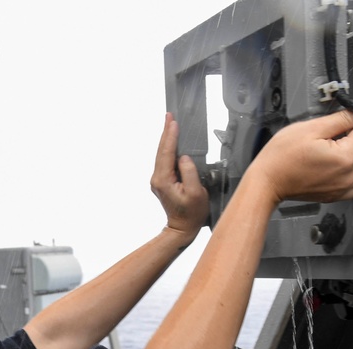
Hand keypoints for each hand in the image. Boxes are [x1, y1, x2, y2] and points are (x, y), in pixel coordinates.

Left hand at [150, 113, 210, 247]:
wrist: (182, 228)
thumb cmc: (191, 214)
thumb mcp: (195, 192)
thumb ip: (189, 172)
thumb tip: (184, 158)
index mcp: (163, 180)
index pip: (166, 152)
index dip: (170, 136)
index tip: (173, 122)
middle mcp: (157, 179)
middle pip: (161, 151)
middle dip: (166, 132)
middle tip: (169, 116)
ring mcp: (158, 181)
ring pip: (161, 155)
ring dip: (166, 139)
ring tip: (170, 124)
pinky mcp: (162, 182)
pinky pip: (164, 161)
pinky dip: (168, 149)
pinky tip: (171, 142)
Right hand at [249, 110, 352, 204]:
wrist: (268, 181)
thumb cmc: (282, 157)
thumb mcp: (313, 127)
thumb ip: (342, 118)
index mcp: (345, 158)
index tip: (346, 119)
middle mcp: (348, 177)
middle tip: (344, 131)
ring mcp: (343, 190)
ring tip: (348, 145)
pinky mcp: (337, 196)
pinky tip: (350, 164)